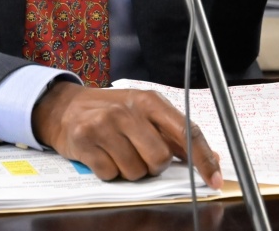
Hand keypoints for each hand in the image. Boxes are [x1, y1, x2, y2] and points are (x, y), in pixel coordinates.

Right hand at [31, 81, 222, 187]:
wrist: (65, 107)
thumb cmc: (111, 111)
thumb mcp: (144, 112)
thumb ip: (175, 134)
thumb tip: (212, 157)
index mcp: (149, 101)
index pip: (185, 131)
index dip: (203, 158)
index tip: (214, 179)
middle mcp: (127, 110)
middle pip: (159, 159)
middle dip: (153, 165)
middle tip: (139, 153)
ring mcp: (104, 125)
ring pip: (135, 171)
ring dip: (130, 170)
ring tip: (118, 152)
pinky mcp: (85, 141)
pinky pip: (111, 175)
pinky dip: (109, 172)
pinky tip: (102, 155)